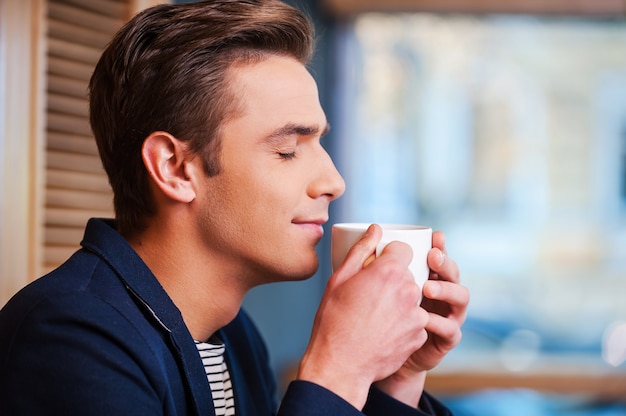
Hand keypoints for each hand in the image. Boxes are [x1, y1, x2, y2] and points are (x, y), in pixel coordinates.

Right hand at [298, 224, 429, 409]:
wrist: (341, 365)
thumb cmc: (333, 321)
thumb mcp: (339, 280)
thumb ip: (361, 250)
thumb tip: (376, 228)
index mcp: (389, 271)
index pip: (403, 249)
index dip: (390, 256)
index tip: (378, 266)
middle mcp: (408, 290)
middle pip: (408, 274)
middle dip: (393, 280)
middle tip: (371, 295)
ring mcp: (417, 314)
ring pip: (412, 297)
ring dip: (399, 302)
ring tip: (375, 316)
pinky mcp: (420, 334)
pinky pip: (415, 320)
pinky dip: (403, 323)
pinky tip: (383, 331)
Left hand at [375, 231, 469, 405]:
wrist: (378, 357)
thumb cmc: (371, 315)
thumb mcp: (365, 284)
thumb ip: (369, 256)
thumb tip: (374, 227)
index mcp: (426, 276)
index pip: (438, 256)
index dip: (440, 246)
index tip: (434, 236)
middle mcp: (441, 293)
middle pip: (453, 273)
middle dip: (445, 263)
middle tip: (432, 257)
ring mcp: (447, 315)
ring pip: (460, 297)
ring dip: (446, 290)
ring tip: (427, 288)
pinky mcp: (445, 340)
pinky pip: (451, 330)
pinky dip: (440, 323)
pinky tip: (425, 319)